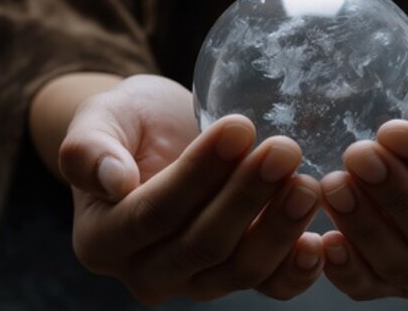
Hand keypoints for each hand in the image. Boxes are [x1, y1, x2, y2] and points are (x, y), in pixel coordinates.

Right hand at [53, 75, 324, 303]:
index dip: (197, 175)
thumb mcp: (98, 119)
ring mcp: (195, 283)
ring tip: (307, 182)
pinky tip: (319, 241)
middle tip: (284, 149)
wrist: (160, 137)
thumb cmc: (128, 124)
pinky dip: (296, 271)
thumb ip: (89, 148)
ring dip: (278, 229)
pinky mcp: (237, 277)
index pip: (153, 214)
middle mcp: (146, 274)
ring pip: (240, 270)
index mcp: (102, 240)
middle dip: (247, 198)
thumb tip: (112, 181)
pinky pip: (270, 287)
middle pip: (201, 246)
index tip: (238, 127)